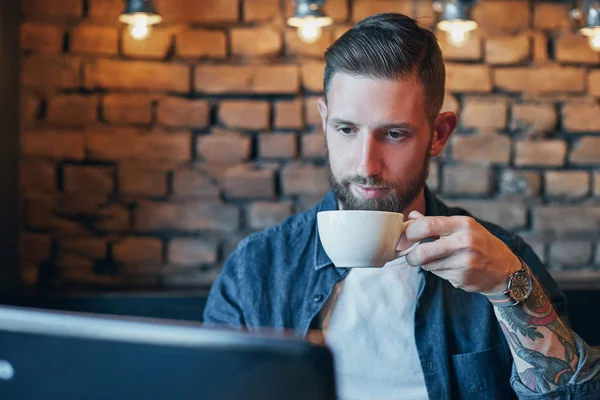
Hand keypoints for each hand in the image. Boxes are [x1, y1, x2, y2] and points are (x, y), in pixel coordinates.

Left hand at [403, 211, 521, 294]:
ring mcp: (464, 261)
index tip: (403, 237)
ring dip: (426, 264)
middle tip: (410, 257)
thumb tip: (411, 217)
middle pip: (423, 250)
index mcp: (463, 224)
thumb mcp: (463, 227)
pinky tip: (451, 268)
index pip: (427, 225)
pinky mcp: (463, 277)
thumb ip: (436, 223)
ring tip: (439, 260)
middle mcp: (464, 241)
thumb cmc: (480, 244)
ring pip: (429, 265)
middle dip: (411, 256)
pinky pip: (438, 274)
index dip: (409, 232)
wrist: (505, 270)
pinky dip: (438, 272)